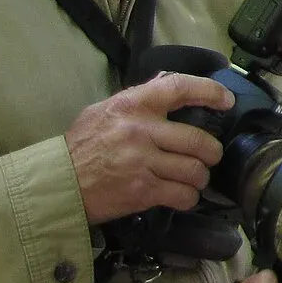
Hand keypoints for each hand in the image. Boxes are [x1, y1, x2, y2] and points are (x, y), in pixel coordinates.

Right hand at [65, 73, 234, 224]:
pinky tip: (180, 195)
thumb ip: (138, 100)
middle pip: (199, 140)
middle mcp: (141, 131)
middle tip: (208, 156)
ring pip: (196, 170)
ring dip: (199, 178)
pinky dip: (188, 197)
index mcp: (133, 105)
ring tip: (192, 178)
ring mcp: (143, 162)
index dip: (210, 92)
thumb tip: (168, 84)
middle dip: (211, 152)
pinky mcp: (143, 191)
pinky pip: (183, 195)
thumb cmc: (80, 147)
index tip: (226, 100)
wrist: (55, 184)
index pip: (180, 87)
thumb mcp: (103, 111)